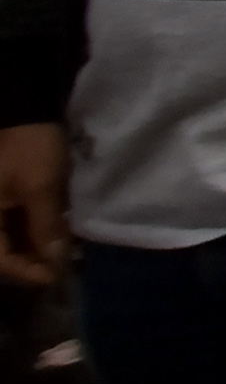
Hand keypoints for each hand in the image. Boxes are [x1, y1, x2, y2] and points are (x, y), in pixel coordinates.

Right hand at [0, 125, 68, 287]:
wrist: (25, 106)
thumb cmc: (29, 148)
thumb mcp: (41, 189)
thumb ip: (45, 228)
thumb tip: (55, 263)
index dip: (26, 271)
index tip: (55, 276)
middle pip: (2, 250)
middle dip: (30, 259)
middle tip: (60, 264)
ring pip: (9, 236)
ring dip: (33, 244)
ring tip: (61, 250)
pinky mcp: (3, 194)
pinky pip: (13, 219)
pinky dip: (32, 227)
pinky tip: (53, 230)